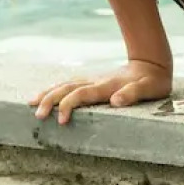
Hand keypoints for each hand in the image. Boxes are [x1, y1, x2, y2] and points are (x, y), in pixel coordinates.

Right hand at [29, 59, 172, 124]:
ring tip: (30, 104)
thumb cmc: (153, 80)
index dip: (69, 105)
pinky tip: (45, 95)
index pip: (82, 94)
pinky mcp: (92, 81)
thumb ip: (133, 93)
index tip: (60, 120)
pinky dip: (55, 89)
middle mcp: (96, 81)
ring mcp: (93, 80)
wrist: (153, 64)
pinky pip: (69, 84)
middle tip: (37, 116)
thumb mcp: (149, 88)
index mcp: (107, 85)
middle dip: (50, 101)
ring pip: (65, 84)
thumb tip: (116, 100)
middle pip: (68, 88)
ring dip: (48, 93)